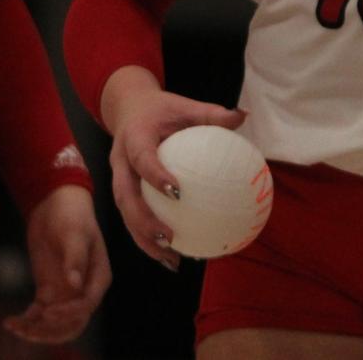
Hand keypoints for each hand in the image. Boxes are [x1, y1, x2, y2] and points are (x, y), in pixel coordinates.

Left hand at [4, 184, 110, 342]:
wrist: (55, 204)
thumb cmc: (72, 215)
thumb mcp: (74, 234)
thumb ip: (75, 258)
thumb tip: (75, 285)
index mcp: (98, 277)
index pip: (87, 305)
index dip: (68, 314)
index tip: (46, 311)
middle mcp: (84, 290)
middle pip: (73, 323)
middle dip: (51, 331)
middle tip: (28, 329)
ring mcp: (65, 292)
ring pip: (55, 324)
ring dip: (36, 331)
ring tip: (15, 327)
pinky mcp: (47, 291)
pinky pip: (38, 315)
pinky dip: (25, 322)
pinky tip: (9, 321)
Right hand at [106, 84, 244, 269]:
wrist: (129, 108)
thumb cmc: (163, 109)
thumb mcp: (186, 106)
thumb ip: (213, 114)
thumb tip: (244, 115)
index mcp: (134, 137)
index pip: (142, 158)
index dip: (155, 175)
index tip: (177, 192)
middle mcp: (120, 161)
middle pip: (124, 196)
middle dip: (143, 221)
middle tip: (168, 237)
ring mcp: (118, 177)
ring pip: (124, 213)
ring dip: (142, 237)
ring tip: (168, 257)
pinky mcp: (121, 189)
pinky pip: (130, 216)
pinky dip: (145, 237)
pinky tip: (169, 254)